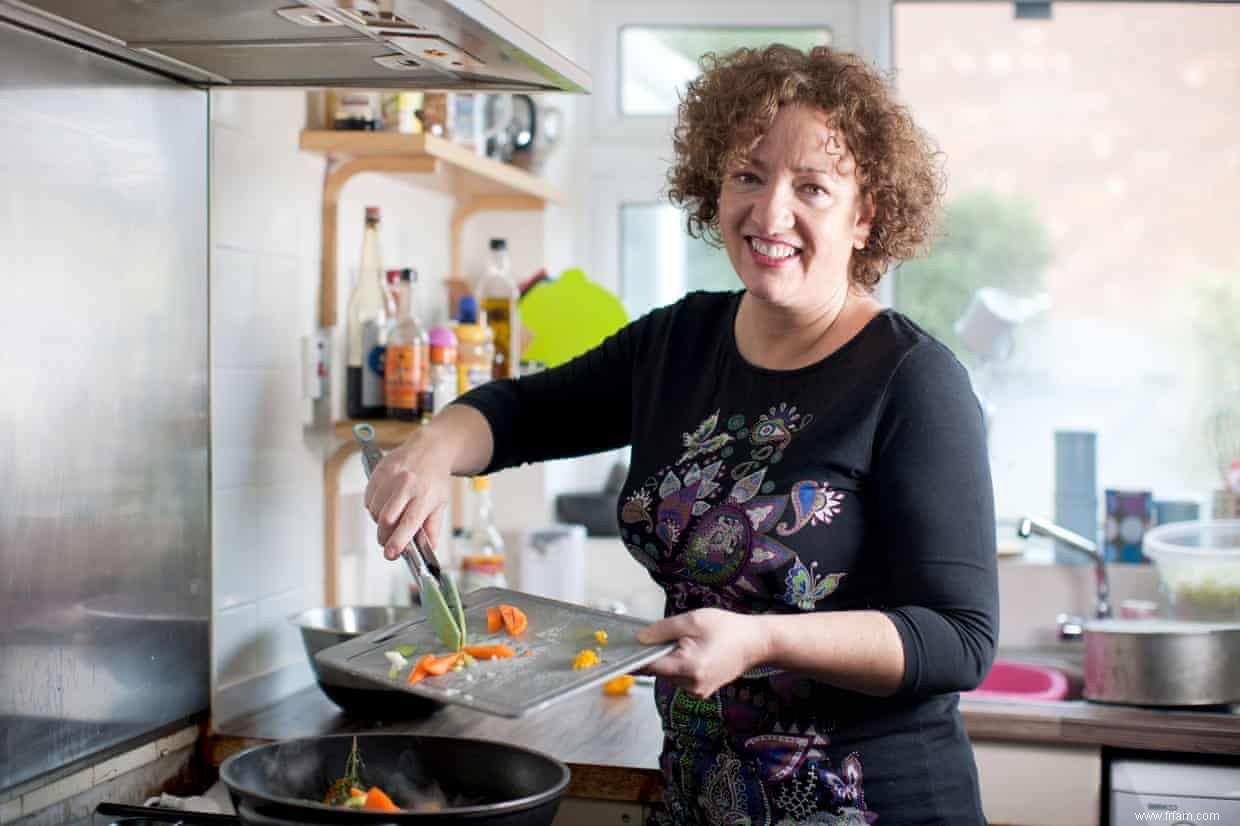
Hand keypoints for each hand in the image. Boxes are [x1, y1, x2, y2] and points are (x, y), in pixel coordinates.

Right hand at [363, 428, 453, 559]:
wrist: (429, 449)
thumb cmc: (435, 477)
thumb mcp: (440, 504)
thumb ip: (432, 528)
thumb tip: (428, 550)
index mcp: (425, 495)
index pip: (409, 522)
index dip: (398, 541)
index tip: (391, 553)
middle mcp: (407, 485)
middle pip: (386, 519)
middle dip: (384, 536)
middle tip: (389, 542)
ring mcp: (391, 477)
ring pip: (375, 511)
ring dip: (380, 522)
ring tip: (392, 516)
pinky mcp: (378, 472)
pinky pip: (368, 500)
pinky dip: (374, 508)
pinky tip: (386, 504)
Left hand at [637, 608, 771, 697]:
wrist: (755, 643)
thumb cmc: (728, 628)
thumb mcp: (693, 620)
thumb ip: (663, 629)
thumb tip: (640, 638)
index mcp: (688, 668)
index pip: (649, 666)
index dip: (634, 657)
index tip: (620, 652)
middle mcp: (691, 686)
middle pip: (658, 670)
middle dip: (657, 652)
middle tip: (670, 634)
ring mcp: (697, 692)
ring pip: (668, 674)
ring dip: (669, 658)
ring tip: (691, 642)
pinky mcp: (701, 691)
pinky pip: (679, 677)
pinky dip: (679, 664)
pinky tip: (695, 651)